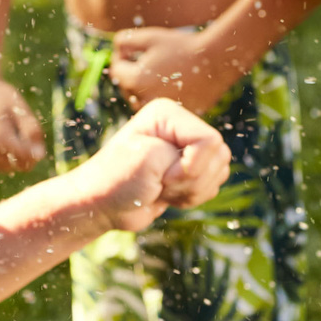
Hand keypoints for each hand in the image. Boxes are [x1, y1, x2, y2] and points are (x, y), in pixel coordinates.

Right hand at [0, 78, 45, 170]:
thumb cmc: (2, 97)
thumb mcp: (23, 111)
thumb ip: (33, 133)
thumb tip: (40, 156)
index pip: (26, 159)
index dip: (35, 151)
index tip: (35, 136)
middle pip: (17, 166)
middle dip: (24, 153)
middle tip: (20, 131)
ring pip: (8, 168)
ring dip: (13, 156)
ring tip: (9, 133)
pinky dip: (3, 156)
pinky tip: (1, 138)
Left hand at [75, 98, 230, 231]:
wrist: (100, 206)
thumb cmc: (117, 180)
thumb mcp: (150, 160)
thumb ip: (191, 154)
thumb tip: (219, 162)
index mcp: (168, 114)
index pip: (209, 140)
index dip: (191, 166)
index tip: (161, 175)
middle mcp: (180, 126)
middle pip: (219, 155)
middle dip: (192, 180)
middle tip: (159, 183)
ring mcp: (187, 148)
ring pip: (220, 170)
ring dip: (193, 190)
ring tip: (161, 188)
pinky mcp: (190, 169)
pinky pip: (214, 184)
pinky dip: (193, 197)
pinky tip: (167, 195)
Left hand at [110, 28, 232, 114]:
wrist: (217, 60)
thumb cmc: (182, 46)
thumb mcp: (150, 37)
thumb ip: (125, 41)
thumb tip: (116, 50)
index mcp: (135, 81)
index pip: (116, 70)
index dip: (121, 56)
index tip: (131, 49)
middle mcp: (144, 100)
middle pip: (127, 87)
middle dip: (132, 73)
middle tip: (146, 60)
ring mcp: (161, 110)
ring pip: (142, 99)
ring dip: (144, 88)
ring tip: (157, 72)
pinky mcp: (176, 114)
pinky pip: (161, 106)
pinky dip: (162, 95)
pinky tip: (173, 82)